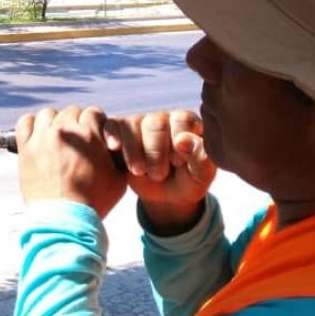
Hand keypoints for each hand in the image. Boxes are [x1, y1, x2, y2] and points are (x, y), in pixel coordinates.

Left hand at [15, 106, 127, 218]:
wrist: (65, 219)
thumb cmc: (94, 201)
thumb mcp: (118, 178)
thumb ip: (117, 155)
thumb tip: (114, 145)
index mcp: (89, 134)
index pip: (93, 113)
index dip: (96, 124)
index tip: (93, 134)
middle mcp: (65, 130)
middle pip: (71, 112)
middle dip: (77, 123)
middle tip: (77, 140)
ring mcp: (43, 137)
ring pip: (48, 114)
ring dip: (55, 123)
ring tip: (58, 139)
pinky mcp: (26, 148)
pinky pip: (25, 123)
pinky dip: (31, 126)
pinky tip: (38, 136)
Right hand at [105, 110, 215, 234]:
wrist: (166, 197)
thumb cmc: (188, 181)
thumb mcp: (202, 175)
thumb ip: (201, 156)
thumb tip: (182, 140)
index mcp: (187, 123)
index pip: (181, 118)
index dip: (178, 140)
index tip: (178, 163)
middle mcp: (163, 118)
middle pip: (155, 123)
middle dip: (155, 152)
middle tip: (159, 174)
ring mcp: (140, 123)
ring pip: (132, 124)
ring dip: (134, 151)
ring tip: (140, 171)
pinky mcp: (120, 132)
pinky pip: (112, 125)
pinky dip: (112, 135)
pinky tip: (115, 148)